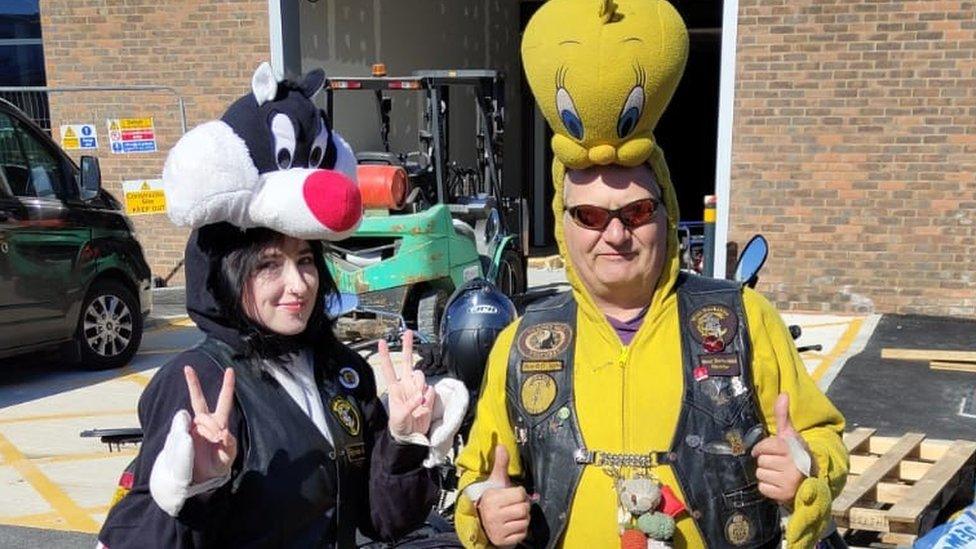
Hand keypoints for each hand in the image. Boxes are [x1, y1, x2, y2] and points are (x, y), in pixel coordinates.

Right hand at [184, 366, 236, 482]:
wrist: (201, 478)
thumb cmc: (217, 465)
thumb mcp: (227, 457)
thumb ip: (228, 445)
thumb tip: (224, 432)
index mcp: (220, 423)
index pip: (224, 401)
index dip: (227, 386)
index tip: (230, 370)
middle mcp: (205, 422)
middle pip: (199, 399)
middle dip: (193, 383)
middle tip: (187, 368)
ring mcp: (193, 427)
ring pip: (198, 417)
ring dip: (206, 426)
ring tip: (214, 440)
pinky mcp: (183, 434)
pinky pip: (185, 427)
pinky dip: (192, 432)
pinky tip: (195, 440)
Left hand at [378, 330, 435, 438]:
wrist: (412, 435)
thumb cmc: (400, 426)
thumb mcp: (399, 417)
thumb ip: (409, 405)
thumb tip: (420, 395)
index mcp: (395, 388)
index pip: (389, 369)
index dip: (385, 356)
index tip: (381, 342)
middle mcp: (406, 384)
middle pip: (407, 361)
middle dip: (407, 346)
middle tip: (408, 332)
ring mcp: (418, 388)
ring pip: (422, 376)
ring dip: (421, 386)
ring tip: (419, 401)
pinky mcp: (428, 395)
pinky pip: (431, 391)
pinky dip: (429, 399)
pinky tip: (424, 407)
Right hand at [478, 445, 529, 547]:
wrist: (481, 521)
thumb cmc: (492, 500)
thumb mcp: (495, 482)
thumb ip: (500, 464)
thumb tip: (501, 445)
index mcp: (492, 498)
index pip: (520, 494)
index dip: (519, 494)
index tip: (511, 495)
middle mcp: (493, 514)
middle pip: (524, 508)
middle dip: (522, 507)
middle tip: (513, 506)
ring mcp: (497, 529)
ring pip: (525, 521)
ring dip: (522, 519)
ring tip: (512, 516)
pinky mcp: (503, 540)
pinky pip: (522, 534)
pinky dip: (520, 531)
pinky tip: (511, 526)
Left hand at [751, 393, 806, 504]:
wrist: (812, 480)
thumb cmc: (796, 454)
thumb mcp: (791, 435)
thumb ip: (783, 416)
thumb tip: (783, 394)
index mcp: (792, 448)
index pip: (763, 447)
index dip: (763, 448)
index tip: (770, 450)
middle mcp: (791, 465)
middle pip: (760, 460)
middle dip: (766, 461)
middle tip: (778, 463)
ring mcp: (789, 481)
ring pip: (760, 474)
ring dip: (767, 474)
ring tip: (779, 473)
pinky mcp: (784, 495)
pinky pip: (763, 487)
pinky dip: (768, 486)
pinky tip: (779, 483)